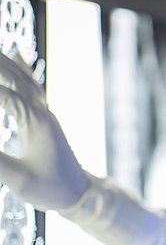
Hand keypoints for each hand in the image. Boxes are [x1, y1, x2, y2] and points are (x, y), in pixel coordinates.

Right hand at [0, 52, 88, 210]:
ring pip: (22, 77)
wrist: (79, 192)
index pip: (3, 95)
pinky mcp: (45, 116)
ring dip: (1, 60)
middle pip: (12, 77)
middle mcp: (42, 110)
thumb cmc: (50, 188)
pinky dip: (20, 68)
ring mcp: (45, 111)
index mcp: (36, 122)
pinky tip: (14, 53)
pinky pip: (32, 84)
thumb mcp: (18, 178)